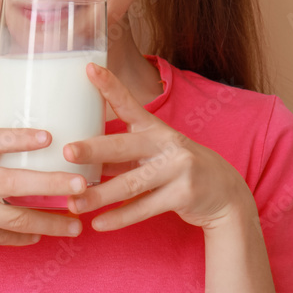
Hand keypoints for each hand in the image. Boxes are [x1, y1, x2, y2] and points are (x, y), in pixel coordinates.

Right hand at [0, 127, 85, 264]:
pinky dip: (27, 237)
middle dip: (51, 183)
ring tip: (77, 225)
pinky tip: (44, 235)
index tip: (48, 135)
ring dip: (51, 222)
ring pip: (18, 218)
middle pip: (15, 182)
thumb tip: (36, 147)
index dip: (20, 137)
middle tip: (81, 184)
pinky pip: (7, 237)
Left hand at [63, 63, 254, 230]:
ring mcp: (178, 169)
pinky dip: (120, 218)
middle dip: (93, 149)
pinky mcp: (184, 195)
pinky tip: (98, 224)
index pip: (128, 104)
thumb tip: (76, 154)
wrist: (225, 193)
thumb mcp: (152, 153)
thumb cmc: (176, 167)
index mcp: (154, 129)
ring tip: (72, 202)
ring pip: (130, 183)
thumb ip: (120, 152)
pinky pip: (145, 208)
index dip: (109, 85)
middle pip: (123, 146)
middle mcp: (166, 144)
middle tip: (66, 151)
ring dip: (99, 195)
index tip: (89, 68)